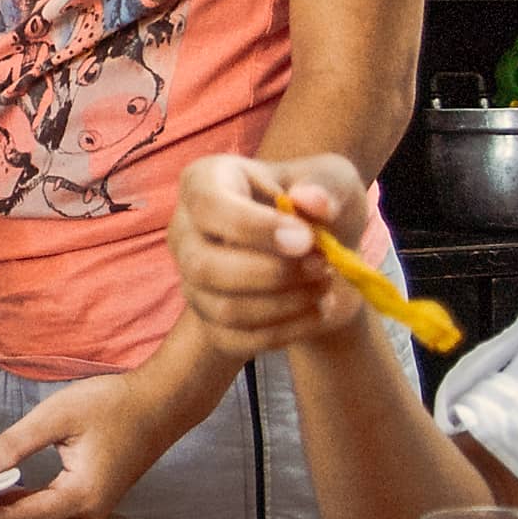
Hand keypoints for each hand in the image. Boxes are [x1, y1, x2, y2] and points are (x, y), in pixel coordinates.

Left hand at [0, 373, 174, 518]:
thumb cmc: (115, 405)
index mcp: (80, 497)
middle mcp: (88, 514)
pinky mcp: (91, 500)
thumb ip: (16, 443)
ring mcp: (92, 510)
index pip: (19, 517)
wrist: (161, 402)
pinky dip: (19, 504)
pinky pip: (48, 509)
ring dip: (0, 514)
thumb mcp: (57, 416)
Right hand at [167, 153, 366, 359]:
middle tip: (322, 265)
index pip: (209, 206)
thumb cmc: (315, 206)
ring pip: (223, 308)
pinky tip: (316, 311)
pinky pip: (237, 339)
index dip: (255, 227)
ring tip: (324, 285)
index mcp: (203, 183)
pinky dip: (286, 331)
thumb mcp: (333, 179)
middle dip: (272, 274)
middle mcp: (184, 232)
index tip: (306, 240)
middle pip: (204, 266)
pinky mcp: (208, 319)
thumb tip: (310, 200)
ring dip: (285, 304)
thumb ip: (325, 185)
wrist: (319, 252)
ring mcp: (191, 280)